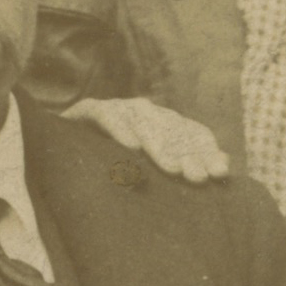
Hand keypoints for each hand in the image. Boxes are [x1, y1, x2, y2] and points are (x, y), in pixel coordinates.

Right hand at [64, 97, 229, 183]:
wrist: (61, 149)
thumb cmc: (115, 163)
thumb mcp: (153, 167)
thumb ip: (188, 163)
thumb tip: (224, 165)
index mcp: (167, 125)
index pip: (195, 134)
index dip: (208, 152)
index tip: (219, 173)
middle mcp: (148, 113)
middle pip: (173, 129)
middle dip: (186, 153)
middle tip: (195, 177)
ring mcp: (121, 108)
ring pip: (144, 120)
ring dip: (159, 143)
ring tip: (171, 167)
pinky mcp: (91, 109)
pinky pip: (107, 114)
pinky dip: (120, 128)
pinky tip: (132, 147)